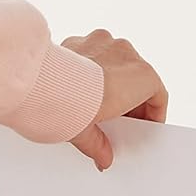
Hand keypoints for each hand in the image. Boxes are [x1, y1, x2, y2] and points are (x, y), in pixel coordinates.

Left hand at [63, 30, 167, 169]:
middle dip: (130, 100)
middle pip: (136, 78)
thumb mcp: (88, 134)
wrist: (38, 85)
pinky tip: (77, 88)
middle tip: (118, 122)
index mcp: (140, 76)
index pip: (158, 94)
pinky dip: (90, 70)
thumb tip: (103, 157)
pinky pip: (92, 55)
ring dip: (111, 82)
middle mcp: (125, 52)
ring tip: (96, 105)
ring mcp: (102, 41)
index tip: (145, 127)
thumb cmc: (71, 106)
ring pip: (115, 63)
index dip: (153, 114)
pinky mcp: (78, 39)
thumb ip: (99, 145)